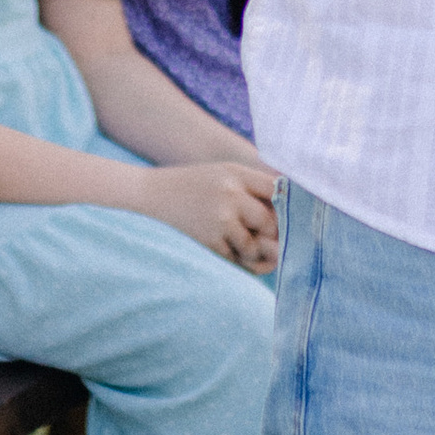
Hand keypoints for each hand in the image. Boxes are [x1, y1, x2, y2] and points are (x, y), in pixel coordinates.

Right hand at [132, 162, 279, 272]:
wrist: (151, 194)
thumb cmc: (193, 185)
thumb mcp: (223, 175)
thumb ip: (252, 188)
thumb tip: (283, 217)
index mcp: (236, 174)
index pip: (276, 190)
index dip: (283, 205)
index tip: (283, 214)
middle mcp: (230, 195)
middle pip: (269, 221)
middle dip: (269, 233)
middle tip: (264, 236)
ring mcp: (219, 219)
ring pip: (253, 245)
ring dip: (252, 250)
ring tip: (244, 245)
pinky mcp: (208, 241)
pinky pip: (234, 258)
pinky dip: (236, 259)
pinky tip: (229, 251)